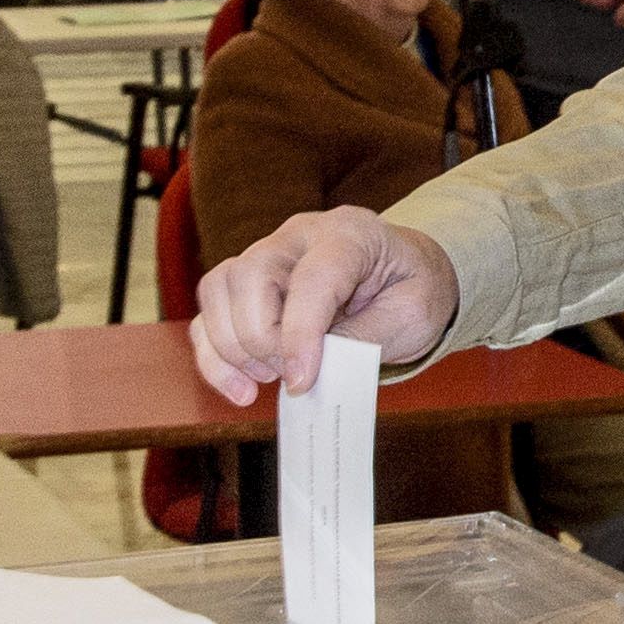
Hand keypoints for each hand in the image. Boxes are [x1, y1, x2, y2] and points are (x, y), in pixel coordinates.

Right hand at [190, 208, 458, 402]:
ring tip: (269, 380)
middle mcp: (300, 236)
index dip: (300, 333)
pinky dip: (214, 354)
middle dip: (263, 339)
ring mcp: (268, 255)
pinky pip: (210, 312)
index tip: (301, 383)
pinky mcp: (248, 283)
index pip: (312, 278)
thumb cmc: (413, 290)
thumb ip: (362, 339)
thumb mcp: (411, 317)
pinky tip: (240, 388)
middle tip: (295, 378)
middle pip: (251, 275)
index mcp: (350, 235)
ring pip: (220, 288)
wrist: (409, 276)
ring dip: (233, 347)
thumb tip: (309, 371)